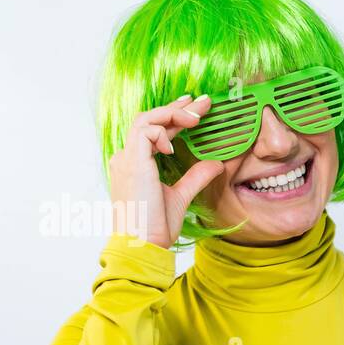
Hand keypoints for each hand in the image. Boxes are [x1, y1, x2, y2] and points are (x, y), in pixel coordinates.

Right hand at [108, 94, 224, 248]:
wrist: (142, 244)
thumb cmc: (156, 226)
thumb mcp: (181, 196)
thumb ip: (196, 177)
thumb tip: (217, 163)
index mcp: (136, 164)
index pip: (154, 131)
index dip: (175, 117)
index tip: (196, 109)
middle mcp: (128, 157)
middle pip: (150, 119)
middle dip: (177, 106)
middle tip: (203, 100)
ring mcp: (126, 158)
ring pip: (144, 119)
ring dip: (171, 113)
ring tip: (196, 118)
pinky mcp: (131, 162)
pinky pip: (144, 131)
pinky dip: (162, 132)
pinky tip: (173, 145)